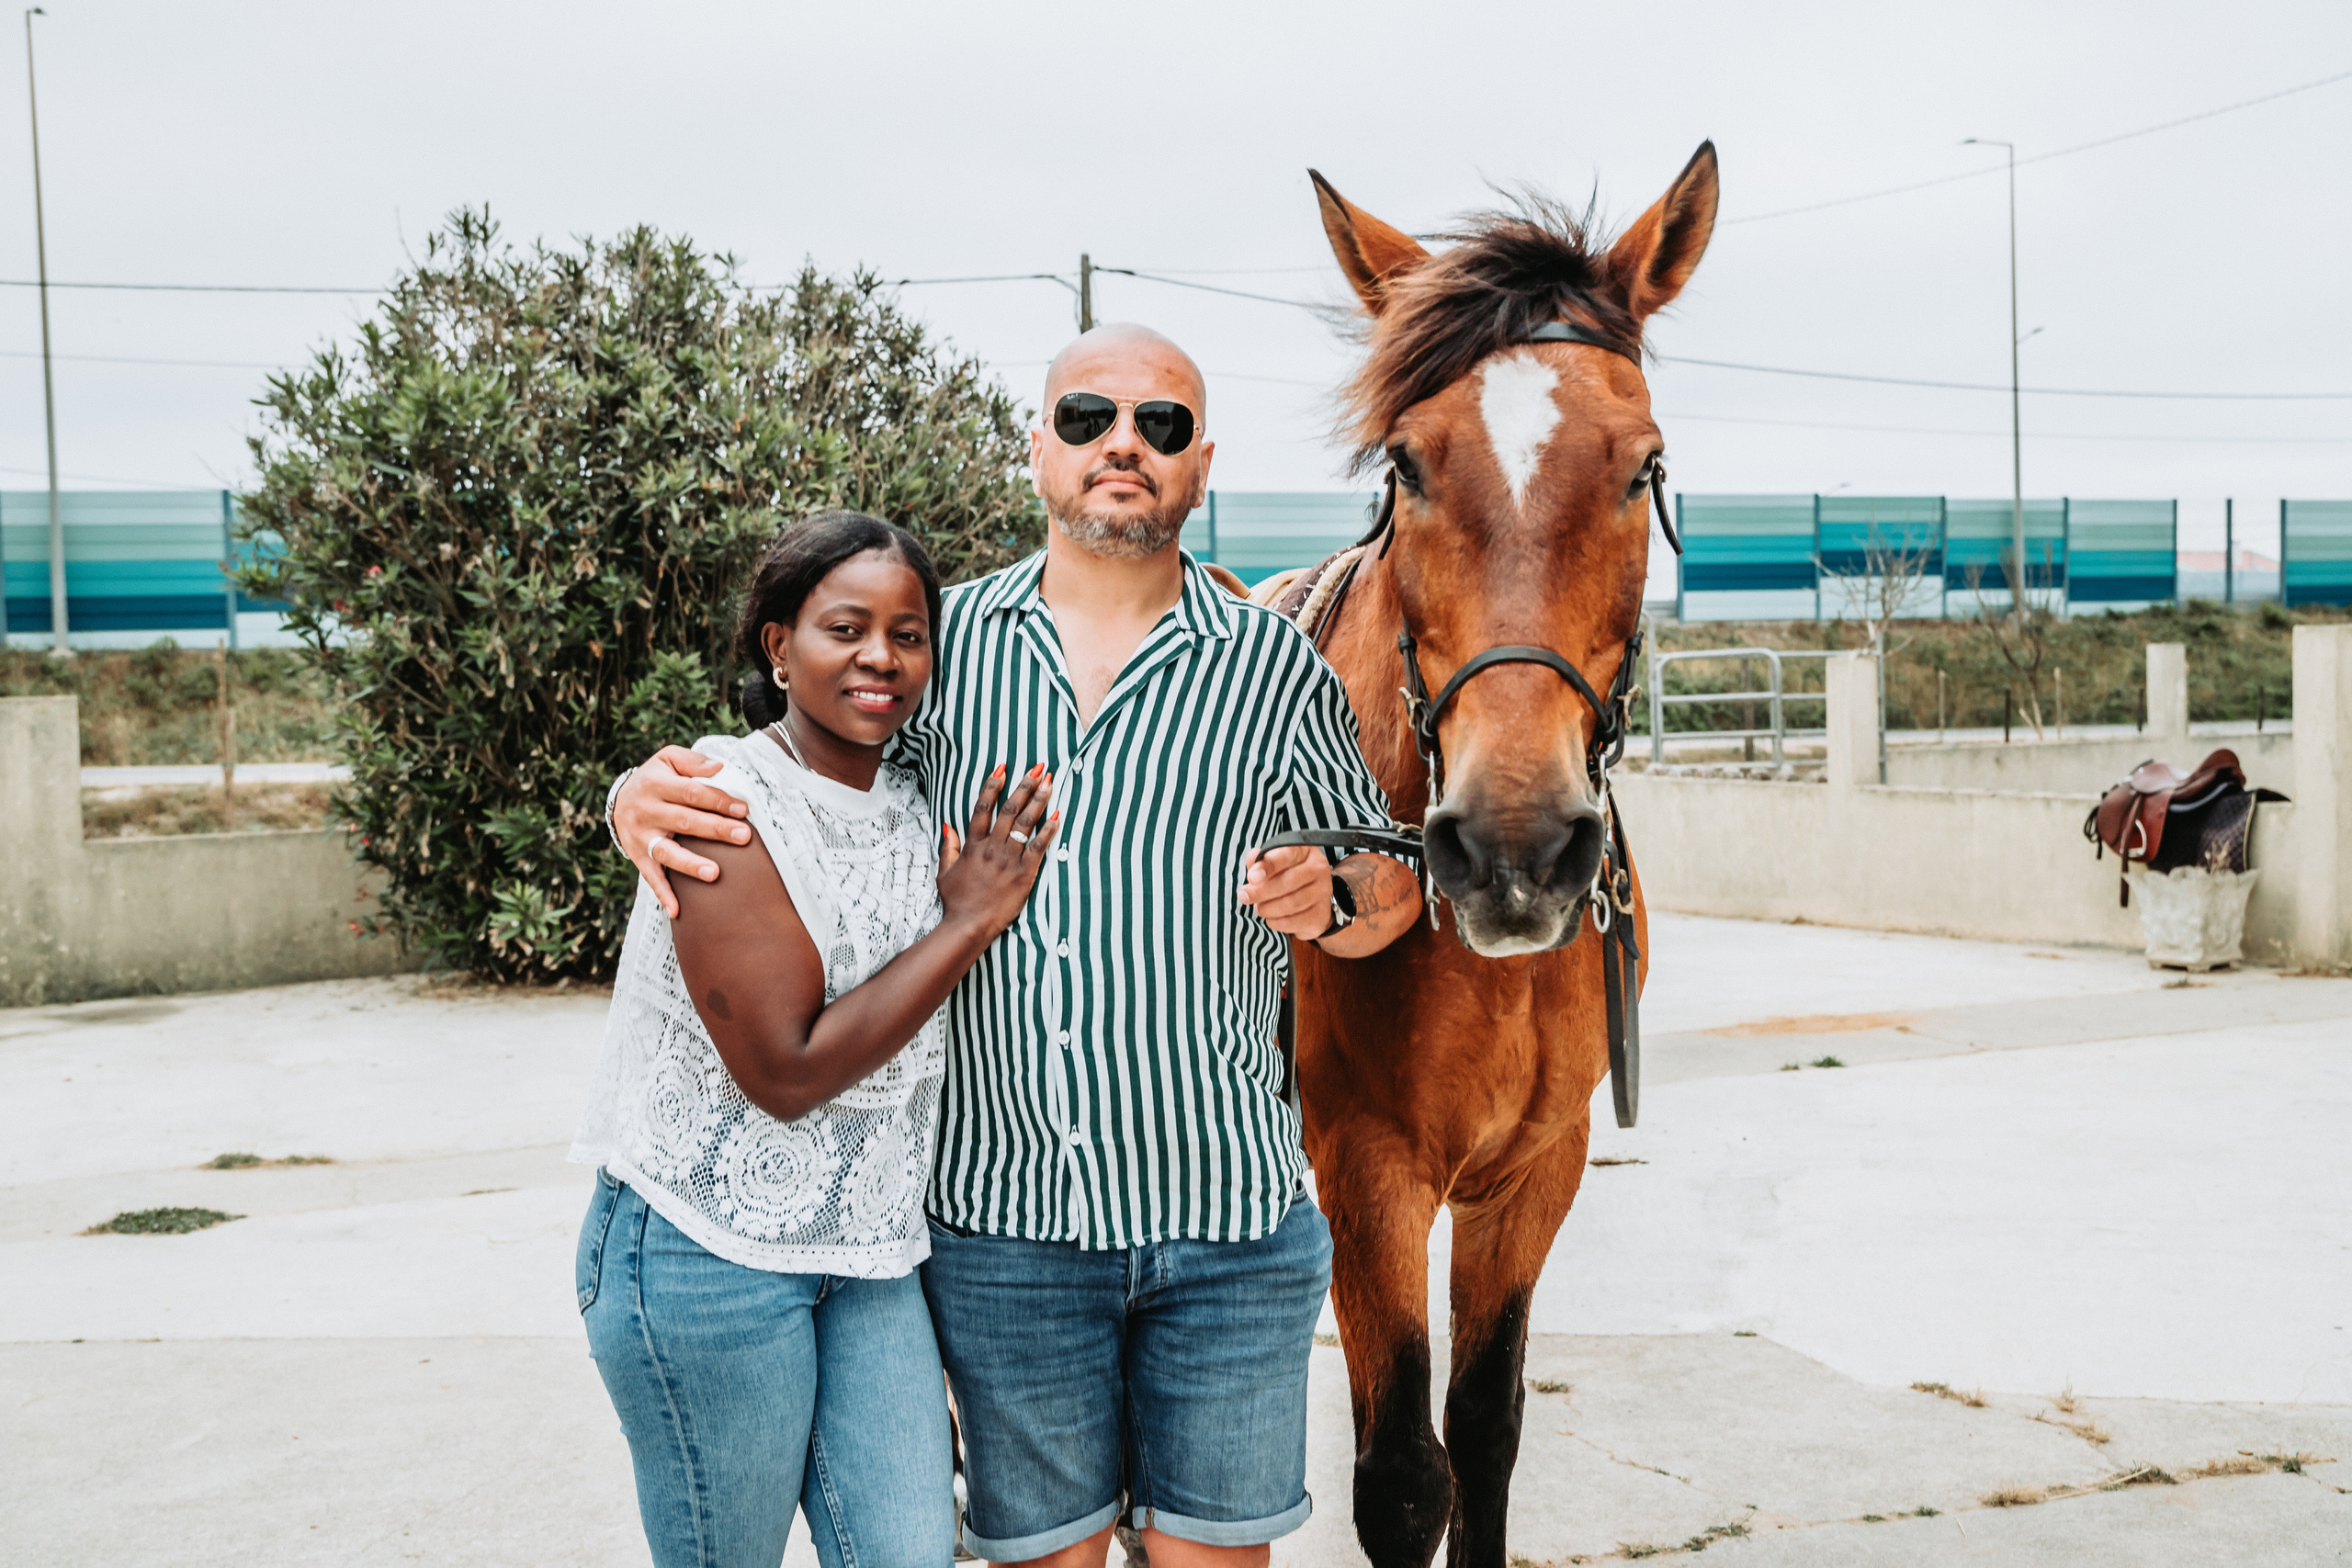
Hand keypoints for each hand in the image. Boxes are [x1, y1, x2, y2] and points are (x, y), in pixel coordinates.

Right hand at [615, 747, 750, 917]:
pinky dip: (663, 894)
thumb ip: (693, 762)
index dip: (718, 800)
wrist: (618, 798)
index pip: (692, 792)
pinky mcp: (637, 856)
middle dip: (715, 829)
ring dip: (690, 864)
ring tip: (714, 873)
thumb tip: (720, 767)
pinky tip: (677, 910)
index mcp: (656, 784)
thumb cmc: (655, 778)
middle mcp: (646, 811)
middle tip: (743, 837)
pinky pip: (650, 877)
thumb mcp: (668, 760)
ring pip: (667, 852)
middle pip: (685, 821)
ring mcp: (641, 836)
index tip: (743, 809)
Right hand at [936, 764, 1057, 937]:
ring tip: (1050, 782)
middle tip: (1038, 768)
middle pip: (1010, 809)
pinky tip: (1058, 814)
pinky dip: (1049, 829)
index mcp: (973, 845)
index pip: (983, 807)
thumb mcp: (945, 872)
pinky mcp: (1024, 873)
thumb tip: (948, 825)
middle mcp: (992, 848)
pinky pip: (1039, 846)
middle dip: (1025, 785)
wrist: (969, 925)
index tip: (1003, 767)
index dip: (993, 785)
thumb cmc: (957, 901)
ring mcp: (1009, 860)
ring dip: (1039, 800)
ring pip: (1026, 823)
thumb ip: (948, 847)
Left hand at [1238, 844, 1334, 938]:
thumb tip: (1253, 863)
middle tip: (1244, 896)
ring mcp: (1324, 891)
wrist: (1310, 899)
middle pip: (1288, 882)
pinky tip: (1271, 918)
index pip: (1287, 855)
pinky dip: (1276, 922)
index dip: (1268, 866)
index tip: (1251, 878)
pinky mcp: (1321, 914)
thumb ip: (1260, 861)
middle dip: (1261, 892)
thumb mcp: (1272, 862)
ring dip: (1267, 908)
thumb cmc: (1286, 875)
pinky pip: (1294, 921)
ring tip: (1259, 907)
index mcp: (1305, 850)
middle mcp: (1319, 868)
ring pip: (1290, 904)